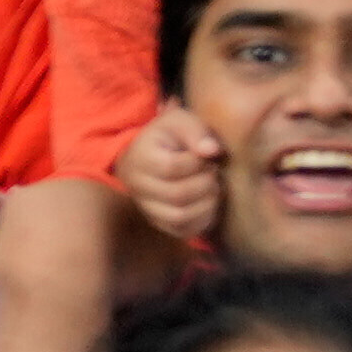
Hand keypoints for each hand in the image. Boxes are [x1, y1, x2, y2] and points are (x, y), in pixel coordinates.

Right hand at [110, 107, 229, 258]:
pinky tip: (208, 201)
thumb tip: (213, 151)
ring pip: (179, 216)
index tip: (208, 154)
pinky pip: (183, 230)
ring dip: (207, 202)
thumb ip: (196, 131)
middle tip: (214, 171)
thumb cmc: (168, 136)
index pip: (171, 167)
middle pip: (177, 195)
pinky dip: (203, 219)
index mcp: (140, 158)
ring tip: (213, 186)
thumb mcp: (179, 121)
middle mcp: (137, 187)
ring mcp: (147, 208)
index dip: (198, 163)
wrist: (149, 155)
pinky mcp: (160, 223)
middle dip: (205, 183)